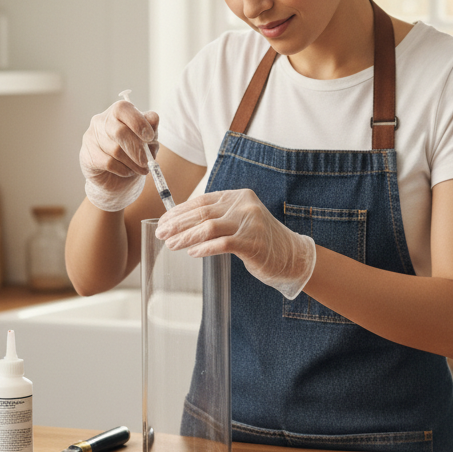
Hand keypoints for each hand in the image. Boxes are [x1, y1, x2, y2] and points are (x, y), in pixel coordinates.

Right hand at [80, 97, 159, 211]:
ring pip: (115, 150)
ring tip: (140, 168)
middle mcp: (101, 121)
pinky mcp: (87, 156)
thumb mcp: (148, 140)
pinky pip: (109, 163)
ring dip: (133, 163)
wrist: (117, 176)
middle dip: (137, 149)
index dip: (138, 122)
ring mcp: (91, 138)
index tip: (150, 137)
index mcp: (118, 112)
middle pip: (120, 132)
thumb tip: (153, 118)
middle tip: (146, 161)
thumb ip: (151, 128)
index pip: (123, 109)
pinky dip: (123, 170)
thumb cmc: (134, 152)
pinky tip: (127, 171)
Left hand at [156, 188, 315, 299]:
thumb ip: (219, 216)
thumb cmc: (260, 240)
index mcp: (239, 196)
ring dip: (186, 237)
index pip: (202, 200)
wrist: (291, 256)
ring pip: (208, 227)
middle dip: (178, 224)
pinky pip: (221, 244)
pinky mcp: (252, 242)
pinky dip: (204, 248)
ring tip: (171, 244)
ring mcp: (250, 223)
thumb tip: (182, 221)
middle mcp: (244, 205)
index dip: (180, 211)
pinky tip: (192, 253)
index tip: (164, 221)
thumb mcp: (241, 220)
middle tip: (161, 233)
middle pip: (202, 212)